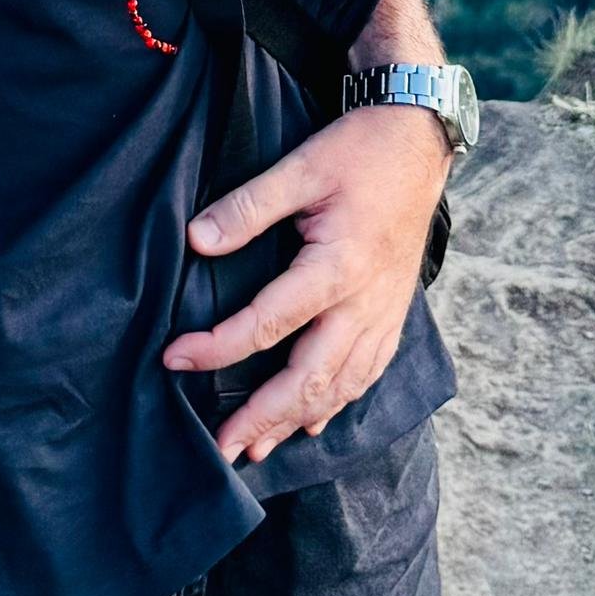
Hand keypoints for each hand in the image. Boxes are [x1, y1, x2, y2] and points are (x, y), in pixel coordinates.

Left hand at [162, 102, 451, 467]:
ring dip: (295, 422)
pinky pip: (366, 374)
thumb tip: (196, 240)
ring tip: (256, 450)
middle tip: (220, 450)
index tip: (174, 360)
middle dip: (261, 418)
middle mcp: (363, 304)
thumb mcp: (300, 167)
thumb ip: (248, 206)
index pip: (268, 324)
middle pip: (308, 378)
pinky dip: (337, 403)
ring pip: (339, 386)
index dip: (218, 348)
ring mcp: (383, 314)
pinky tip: (312, 423)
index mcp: (337, 268)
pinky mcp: (393, 315)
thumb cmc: (359, 153)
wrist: (420, 145)